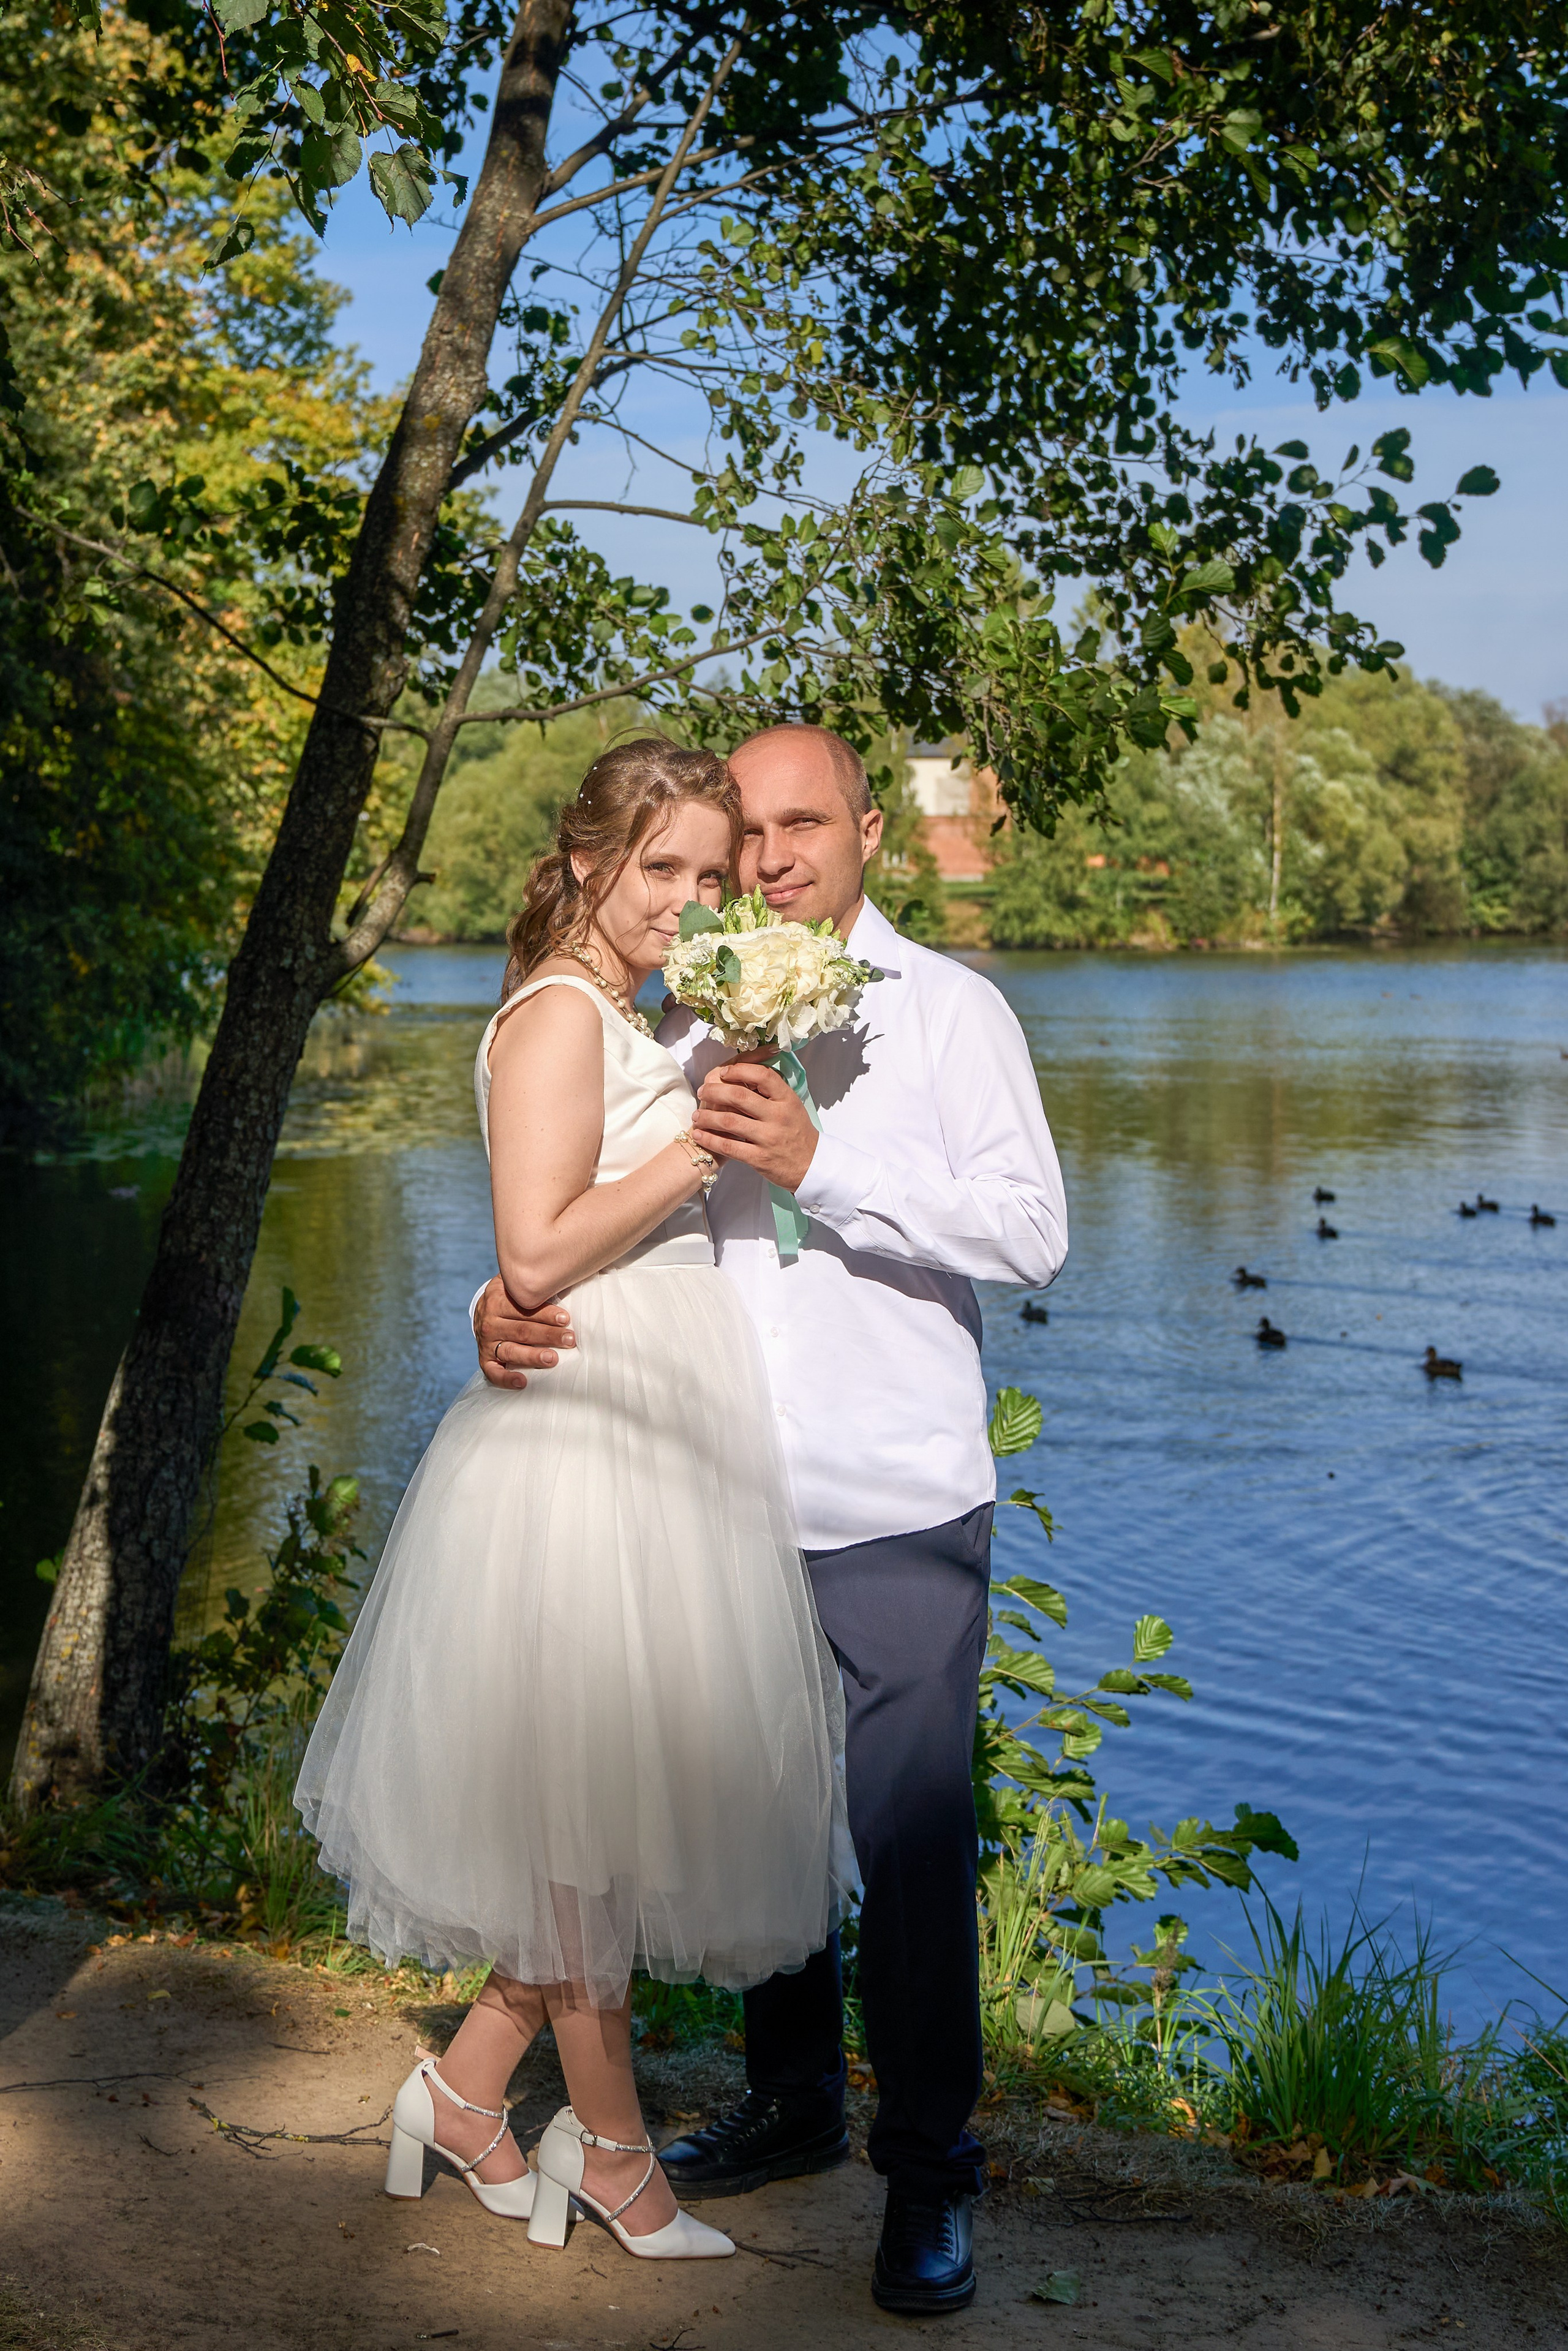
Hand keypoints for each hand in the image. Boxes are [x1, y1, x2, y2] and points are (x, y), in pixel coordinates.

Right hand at [473, 1274, 576, 1389]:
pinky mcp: (484, 1359)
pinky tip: (522, 1382)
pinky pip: (493, 1372)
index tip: (566, 1318)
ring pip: (511, 1350)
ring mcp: (485, 1342)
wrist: (484, 1311)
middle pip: (522, 1330)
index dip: (546, 1313)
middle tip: (569, 1339)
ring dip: (533, 1356)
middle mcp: (489, 1321)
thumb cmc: (511, 1297)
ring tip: (552, 1359)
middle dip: (548, 1335)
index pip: (523, 1308)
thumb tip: (564, 1278)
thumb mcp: (515, 1284)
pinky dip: (506, 1379)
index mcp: (497, 1299)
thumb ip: (533, 1283)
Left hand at [692, 1061, 818, 1190]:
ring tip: (696, 1115)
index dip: (739, 1070)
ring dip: (707, 1117)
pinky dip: (710, 1139)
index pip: (762, 1075)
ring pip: (729, 1121)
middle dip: (714, 1091)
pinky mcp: (759, 1158)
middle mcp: (778, 1116)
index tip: (724, 1072)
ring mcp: (768, 1138)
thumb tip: (743, 1075)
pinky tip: (699, 1134)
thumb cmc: (797, 1133)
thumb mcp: (792, 1106)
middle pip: (738, 1095)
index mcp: (787, 1099)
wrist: (811, 1165)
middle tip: (702, 1092)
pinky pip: (728, 1146)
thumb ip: (770, 1092)